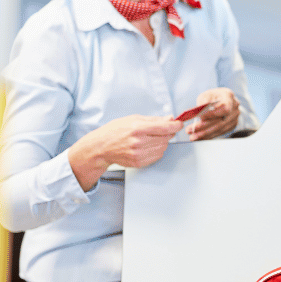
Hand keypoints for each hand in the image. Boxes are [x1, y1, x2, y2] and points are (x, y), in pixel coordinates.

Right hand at [67, 114, 182, 190]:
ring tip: (150, 138)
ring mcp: (138, 154)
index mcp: (138, 128)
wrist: (101, 147)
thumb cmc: (115, 131)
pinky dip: (157, 150)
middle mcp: (139, 142)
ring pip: (163, 148)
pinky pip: (157, 156)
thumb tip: (169, 118)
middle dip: (168, 133)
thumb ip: (153, 120)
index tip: (179, 123)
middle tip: (162, 130)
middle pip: (166, 138)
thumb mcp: (133, 119)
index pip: (164, 128)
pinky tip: (147, 146)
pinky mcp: (138, 162)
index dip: (175, 126)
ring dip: (162, 142)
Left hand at [187, 87, 239, 140]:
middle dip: (204, 126)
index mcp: (228, 96)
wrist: (221, 100)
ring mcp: (235, 117)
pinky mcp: (232, 125)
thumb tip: (200, 113)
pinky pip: (220, 132)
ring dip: (205, 134)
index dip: (212, 114)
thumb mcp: (205, 95)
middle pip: (220, 120)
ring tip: (193, 136)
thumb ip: (203, 103)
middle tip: (191, 130)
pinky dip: (209, 135)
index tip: (200, 117)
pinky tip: (200, 137)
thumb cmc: (212, 97)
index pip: (224, 108)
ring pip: (220, 128)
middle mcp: (234, 107)